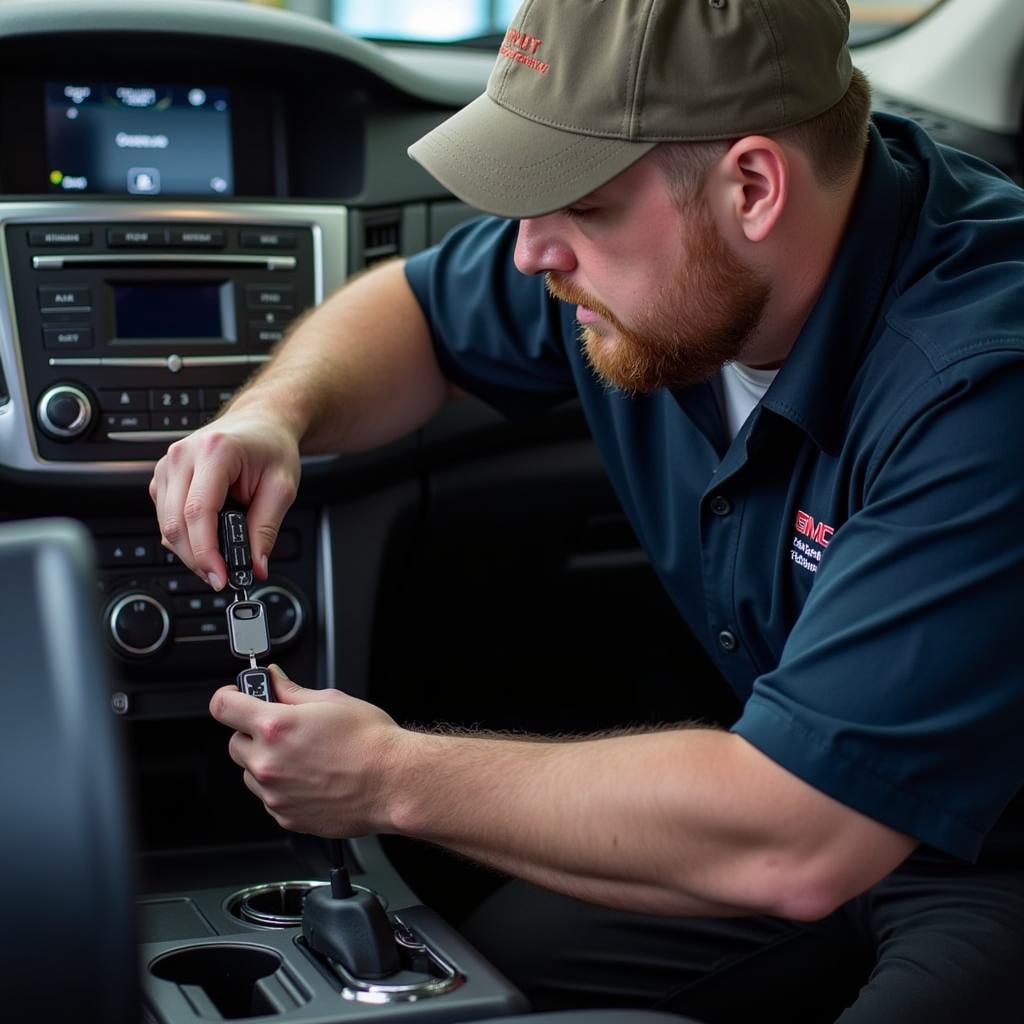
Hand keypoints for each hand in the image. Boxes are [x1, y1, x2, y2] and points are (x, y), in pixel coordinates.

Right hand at [148, 407, 300, 588]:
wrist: (261, 423)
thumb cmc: (271, 447)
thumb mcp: (282, 487)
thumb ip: (266, 529)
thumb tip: (254, 566)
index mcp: (215, 451)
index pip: (198, 511)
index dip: (206, 551)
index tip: (221, 576)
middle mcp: (183, 455)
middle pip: (175, 523)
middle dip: (198, 559)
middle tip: (223, 576)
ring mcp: (168, 465)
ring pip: (166, 525)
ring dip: (190, 551)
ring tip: (220, 559)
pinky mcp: (164, 477)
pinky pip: (166, 519)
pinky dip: (184, 538)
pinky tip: (207, 539)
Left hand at [210, 665, 404, 836]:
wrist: (393, 781)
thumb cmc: (370, 742)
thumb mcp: (332, 700)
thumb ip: (292, 691)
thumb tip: (275, 681)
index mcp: (275, 727)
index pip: (223, 707)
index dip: (228, 697)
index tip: (235, 696)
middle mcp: (269, 762)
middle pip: (235, 743)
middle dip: (253, 733)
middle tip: (284, 728)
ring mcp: (275, 794)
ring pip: (251, 773)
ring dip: (267, 762)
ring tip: (304, 756)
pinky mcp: (286, 816)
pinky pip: (270, 797)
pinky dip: (283, 787)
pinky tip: (312, 777)